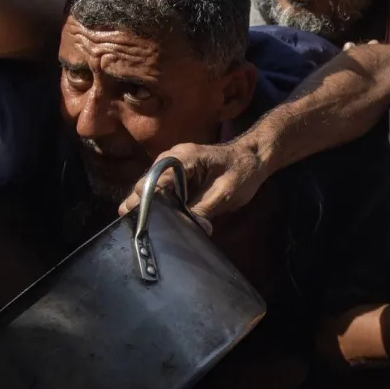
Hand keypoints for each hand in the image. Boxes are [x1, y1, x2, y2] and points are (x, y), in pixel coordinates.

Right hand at [118, 141, 267, 219]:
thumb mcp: (225, 192)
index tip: (139, 220)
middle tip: (135, 230)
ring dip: (148, 208)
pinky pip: (163, 193)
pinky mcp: (177, 179)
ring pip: (152, 190)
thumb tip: (189, 228)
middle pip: (147, 184)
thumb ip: (204, 208)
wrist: (254, 159)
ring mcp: (171, 169)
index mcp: (181, 158)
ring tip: (139, 231)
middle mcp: (170, 160)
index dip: (145, 200)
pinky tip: (155, 224)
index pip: (155, 179)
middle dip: (140, 206)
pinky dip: (159, 207)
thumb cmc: (242, 171)